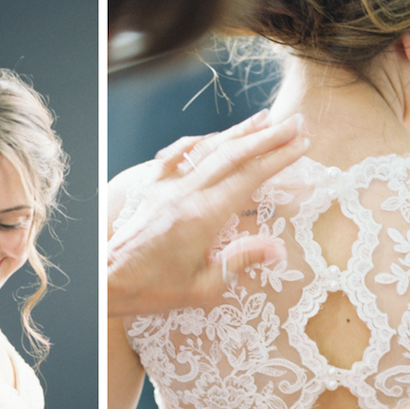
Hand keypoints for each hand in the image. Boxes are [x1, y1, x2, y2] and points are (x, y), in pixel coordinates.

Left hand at [108, 112, 308, 315]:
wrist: (108, 282)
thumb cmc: (153, 290)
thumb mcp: (203, 287)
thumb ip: (240, 261)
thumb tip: (278, 249)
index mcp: (202, 216)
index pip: (249, 177)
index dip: (278, 159)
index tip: (301, 146)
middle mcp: (185, 194)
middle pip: (233, 154)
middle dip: (267, 136)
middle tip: (295, 122)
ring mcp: (166, 187)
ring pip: (207, 150)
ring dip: (238, 132)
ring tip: (264, 119)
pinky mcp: (151, 189)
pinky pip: (175, 155)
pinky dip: (196, 142)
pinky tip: (211, 136)